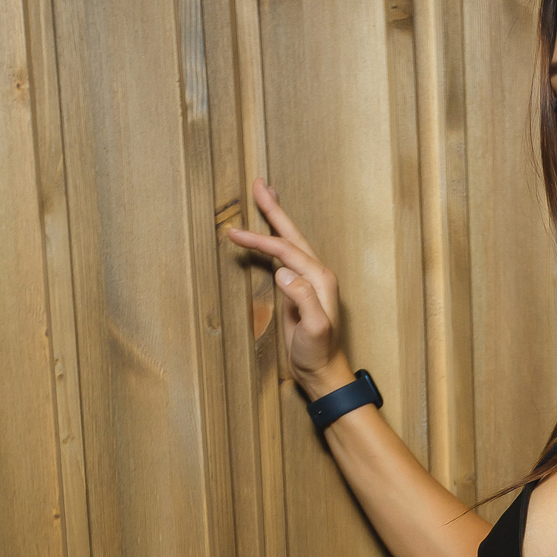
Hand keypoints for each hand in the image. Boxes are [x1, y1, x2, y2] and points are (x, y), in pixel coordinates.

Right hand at [223, 176, 348, 391]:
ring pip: (290, 243)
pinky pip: (286, 258)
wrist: (324, 373)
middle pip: (292, 235)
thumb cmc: (319, 353)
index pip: (285, 250)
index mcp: (320, 278)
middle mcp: (318, 275)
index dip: (259, 239)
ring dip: (276, 220)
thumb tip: (283, 272)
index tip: (232, 233)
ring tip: (265, 198)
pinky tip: (268, 239)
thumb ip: (303, 298)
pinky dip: (273, 244)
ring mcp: (309, 282)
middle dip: (274, 210)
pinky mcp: (300, 291)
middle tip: (259, 183)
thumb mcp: (313, 328)